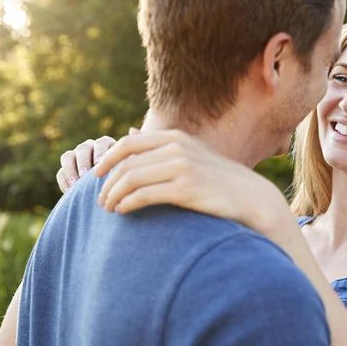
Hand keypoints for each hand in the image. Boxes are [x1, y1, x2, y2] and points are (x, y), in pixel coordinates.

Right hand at [56, 136, 115, 192]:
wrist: (108, 189)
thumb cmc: (118, 177)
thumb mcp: (120, 170)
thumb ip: (118, 169)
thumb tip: (115, 174)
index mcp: (105, 144)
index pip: (101, 143)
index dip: (99, 153)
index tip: (98, 164)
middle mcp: (89, 146)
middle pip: (82, 149)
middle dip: (83, 162)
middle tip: (84, 174)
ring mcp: (75, 156)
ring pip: (67, 157)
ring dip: (70, 170)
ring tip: (74, 184)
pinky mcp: (65, 168)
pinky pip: (60, 172)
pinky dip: (64, 181)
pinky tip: (69, 191)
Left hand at [94, 129, 291, 234]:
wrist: (250, 197)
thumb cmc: (216, 179)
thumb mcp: (190, 154)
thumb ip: (161, 146)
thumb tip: (130, 135)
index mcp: (174, 138)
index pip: (128, 144)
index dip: (107, 159)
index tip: (96, 175)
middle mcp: (176, 148)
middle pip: (126, 163)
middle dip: (107, 182)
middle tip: (100, 199)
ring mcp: (181, 167)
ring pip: (131, 179)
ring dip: (114, 195)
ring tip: (108, 208)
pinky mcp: (185, 188)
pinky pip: (144, 195)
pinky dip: (127, 204)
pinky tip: (122, 211)